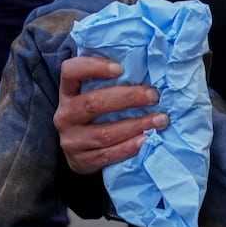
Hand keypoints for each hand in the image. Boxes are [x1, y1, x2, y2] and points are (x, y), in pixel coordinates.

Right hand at [54, 55, 165, 174]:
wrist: (78, 151)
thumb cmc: (94, 114)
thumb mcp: (92, 94)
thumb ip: (108, 81)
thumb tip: (144, 66)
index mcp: (67, 92)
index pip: (70, 71)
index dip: (93, 67)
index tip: (120, 68)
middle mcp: (65, 115)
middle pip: (93, 103)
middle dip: (128, 98)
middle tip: (153, 96)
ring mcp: (71, 140)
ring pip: (104, 133)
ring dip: (135, 126)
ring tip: (159, 120)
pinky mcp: (80, 160)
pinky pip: (107, 155)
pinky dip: (128, 148)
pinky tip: (146, 140)